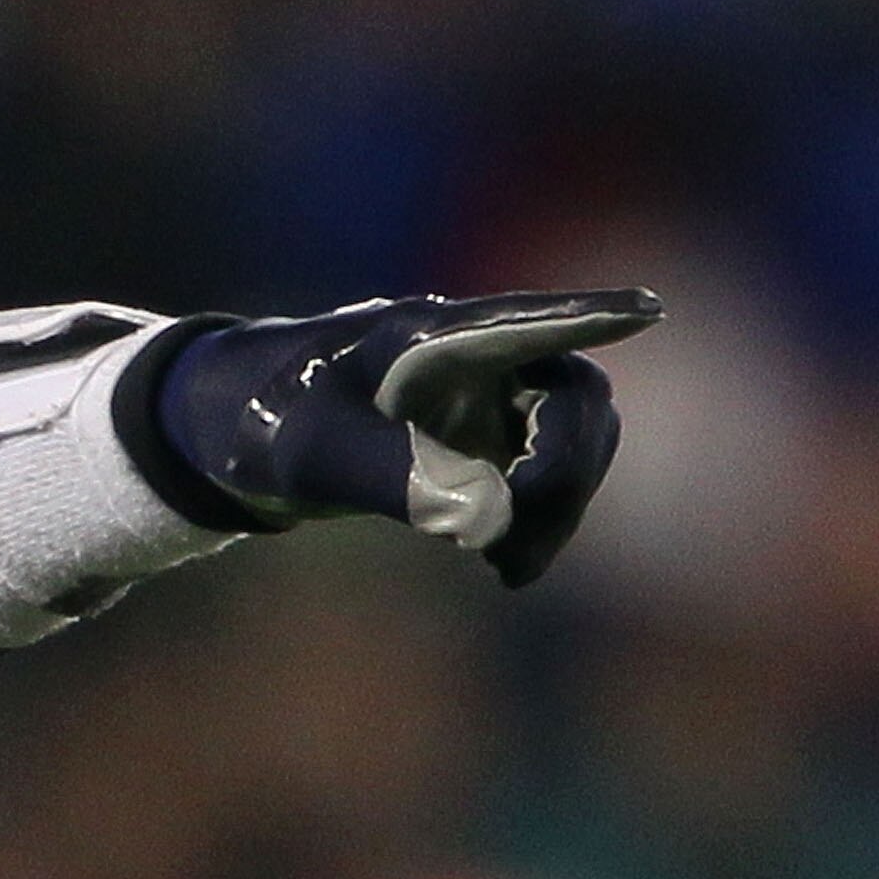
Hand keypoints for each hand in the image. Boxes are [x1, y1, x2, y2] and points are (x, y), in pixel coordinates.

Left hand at [154, 288, 663, 587]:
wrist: (230, 435)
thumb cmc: (264, 421)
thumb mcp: (312, 453)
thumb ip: (396, 477)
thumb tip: (488, 517)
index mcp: (431, 336)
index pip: (527, 321)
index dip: (590, 317)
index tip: (648, 311)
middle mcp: (476, 358)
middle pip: (574, 396)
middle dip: (568, 467)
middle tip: (521, 534)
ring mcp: (486, 399)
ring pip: (571, 441)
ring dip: (559, 503)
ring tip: (510, 567)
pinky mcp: (482, 441)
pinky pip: (543, 476)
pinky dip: (539, 520)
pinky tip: (505, 565)